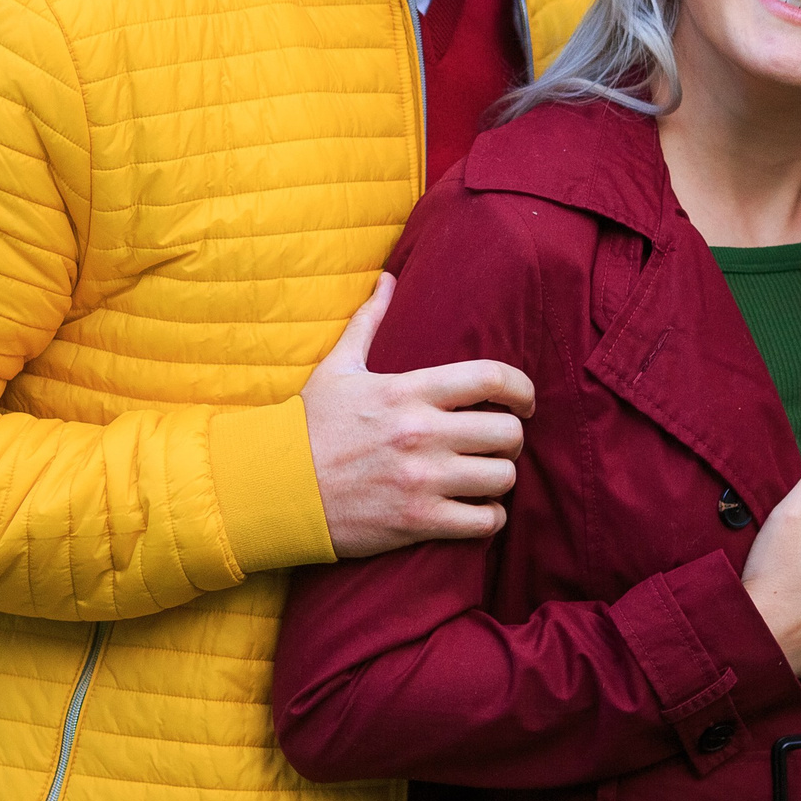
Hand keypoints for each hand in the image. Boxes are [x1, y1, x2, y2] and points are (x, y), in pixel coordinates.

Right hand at [303, 273, 535, 556]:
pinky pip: (484, 521)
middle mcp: (422, 433)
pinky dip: (489, 518)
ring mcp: (422, 480)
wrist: (274, 488)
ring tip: (486, 477)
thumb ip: (369, 322)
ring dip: (500, 479)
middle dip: (511, 439)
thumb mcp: (337, 368)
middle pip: (508, 434)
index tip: (525, 401)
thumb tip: (388, 278)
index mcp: (408, 391)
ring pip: (502, 478)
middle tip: (498, 444)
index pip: (491, 378)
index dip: (522, 388)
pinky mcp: (418, 521)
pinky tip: (476, 511)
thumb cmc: (308, 427)